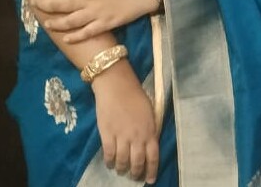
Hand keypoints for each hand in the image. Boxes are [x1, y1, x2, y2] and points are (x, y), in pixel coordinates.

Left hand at [27, 0, 159, 42]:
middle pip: (61, 2)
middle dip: (45, 2)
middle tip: (33, 2)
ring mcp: (96, 12)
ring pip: (71, 20)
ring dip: (57, 22)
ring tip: (46, 23)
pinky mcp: (106, 24)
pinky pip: (88, 32)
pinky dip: (76, 36)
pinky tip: (66, 39)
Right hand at [92, 60, 159, 182]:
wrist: (116, 84)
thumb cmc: (134, 94)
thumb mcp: (149, 112)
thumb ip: (149, 129)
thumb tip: (149, 143)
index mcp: (150, 130)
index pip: (153, 157)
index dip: (152, 171)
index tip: (150, 180)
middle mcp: (137, 136)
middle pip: (137, 163)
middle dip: (136, 173)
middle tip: (134, 177)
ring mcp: (122, 136)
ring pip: (122, 162)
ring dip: (122, 169)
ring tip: (121, 170)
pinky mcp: (107, 134)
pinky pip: (108, 155)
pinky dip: (109, 162)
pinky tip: (109, 163)